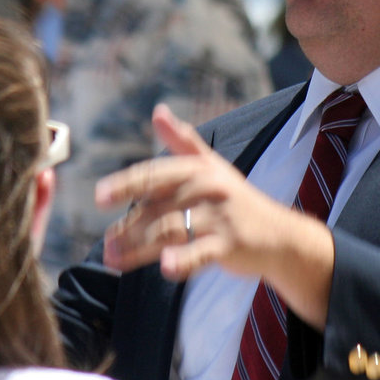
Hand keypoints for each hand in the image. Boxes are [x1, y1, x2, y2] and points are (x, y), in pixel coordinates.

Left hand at [95, 104, 335, 328]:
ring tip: (113, 261)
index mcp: (197, 169)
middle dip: (126, 228)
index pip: (155, 174)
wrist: (280, 235)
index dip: (126, 184)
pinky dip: (183, 260)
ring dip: (138, 248)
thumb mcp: (212, 165)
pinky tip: (166, 267)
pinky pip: (201, 253)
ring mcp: (219, 217)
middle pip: (156, 209)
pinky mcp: (230, 244)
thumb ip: (182, 141)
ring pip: (169, 231)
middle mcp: (206, 188)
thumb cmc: (236, 199)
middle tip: (105, 245)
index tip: (100, 196)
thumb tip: (158, 111)